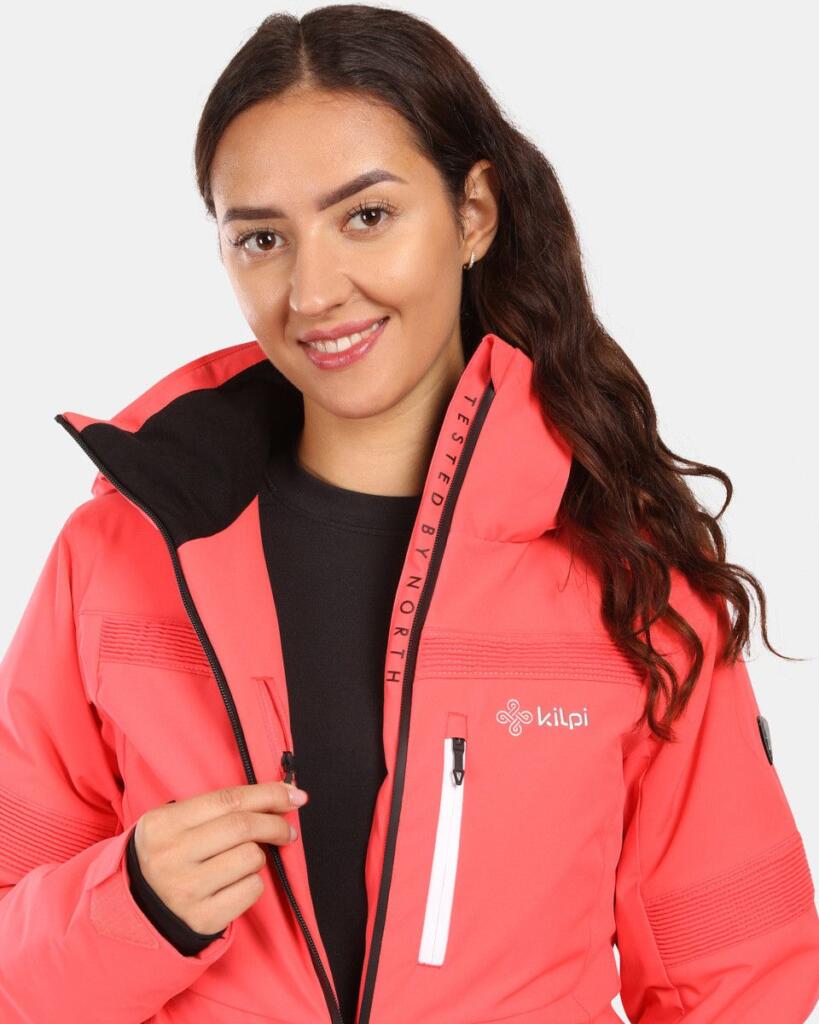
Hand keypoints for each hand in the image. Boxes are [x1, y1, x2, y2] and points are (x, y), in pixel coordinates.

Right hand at [132, 781, 308, 934]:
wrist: (140, 909)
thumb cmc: (171, 854)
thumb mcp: (177, 823)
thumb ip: (220, 807)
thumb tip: (283, 794)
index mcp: (163, 824)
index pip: (228, 800)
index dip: (268, 794)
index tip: (295, 795)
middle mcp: (170, 856)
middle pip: (243, 827)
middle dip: (275, 824)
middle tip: (287, 829)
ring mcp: (185, 890)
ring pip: (250, 858)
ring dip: (259, 855)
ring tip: (245, 859)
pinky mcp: (202, 919)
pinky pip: (250, 889)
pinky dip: (254, 881)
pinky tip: (237, 882)